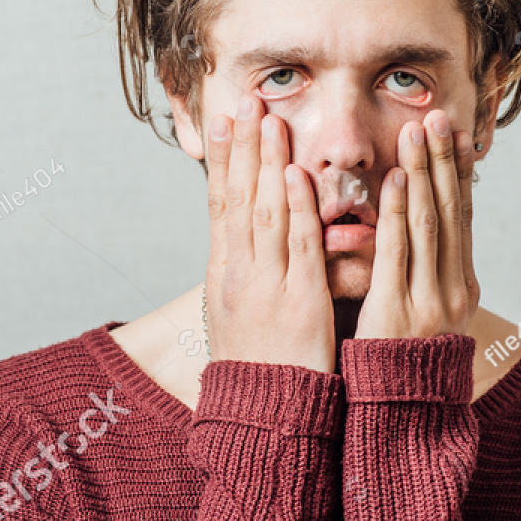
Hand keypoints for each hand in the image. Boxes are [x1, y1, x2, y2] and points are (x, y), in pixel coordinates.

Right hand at [204, 92, 336, 373]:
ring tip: (270, 120)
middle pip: (239, 198)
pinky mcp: (299, 302)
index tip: (222, 121)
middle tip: (246, 101)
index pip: (220, 204)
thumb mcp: (239, 316)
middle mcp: (239, 274)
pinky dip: (299, 208)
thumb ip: (246, 274)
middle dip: (243, 146)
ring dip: (268, 162)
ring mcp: (267, 286)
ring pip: (266, 213)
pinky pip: (300, 247)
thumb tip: (246, 243)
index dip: (222, 160)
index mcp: (225, 275)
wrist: (263, 419)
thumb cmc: (258, 369)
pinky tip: (299, 175)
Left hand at [354, 109, 479, 339]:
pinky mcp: (399, 310)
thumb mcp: (427, 311)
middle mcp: (453, 285)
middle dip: (442, 159)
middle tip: (437, 115)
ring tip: (416, 132)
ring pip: (427, 222)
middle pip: (449, 210)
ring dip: (421, 172)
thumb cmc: (407, 360)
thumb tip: (418, 228)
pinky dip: (396, 213)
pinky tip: (393, 181)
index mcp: (462, 282)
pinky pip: (398, 253)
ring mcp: (430, 298)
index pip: (461, 215)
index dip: (458, 171)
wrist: (405, 415)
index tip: (456, 133)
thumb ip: (425, 271)